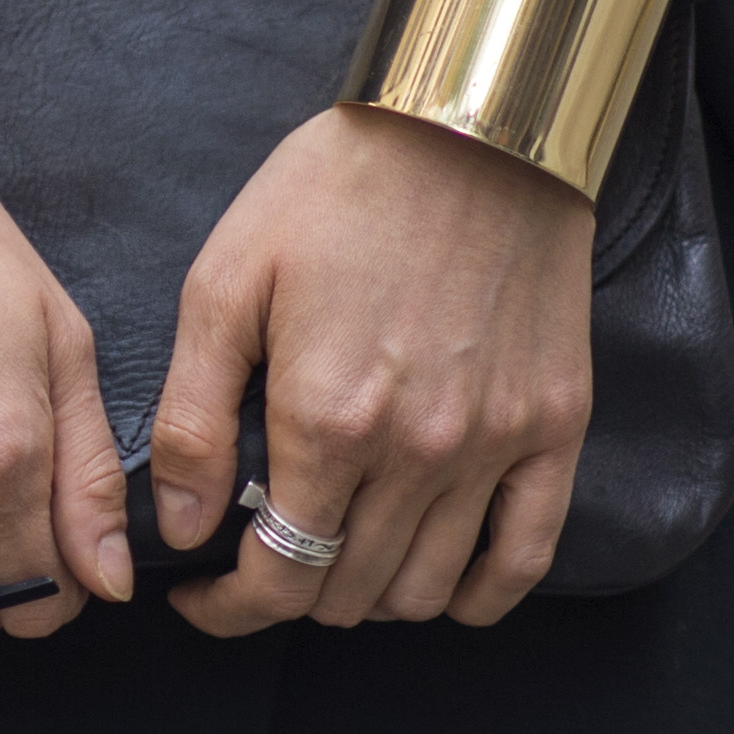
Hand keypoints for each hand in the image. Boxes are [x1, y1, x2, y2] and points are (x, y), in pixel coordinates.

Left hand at [149, 105, 596, 637]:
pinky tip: (441, 585)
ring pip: (427, 589)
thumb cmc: (338, 190)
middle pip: (346, 592)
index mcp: (325, 418)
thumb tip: (179, 529)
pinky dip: (479, 595)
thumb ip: (194, 418)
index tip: (203, 598)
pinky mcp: (553, 427)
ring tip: (338, 560)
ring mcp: (494, 445)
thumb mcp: (228, 282)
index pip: (276, 574)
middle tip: (261, 564)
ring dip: (372, 598)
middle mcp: (414, 450)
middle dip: (290, 596)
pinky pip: (524, 559)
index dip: (230, 609)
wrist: (471, 124)